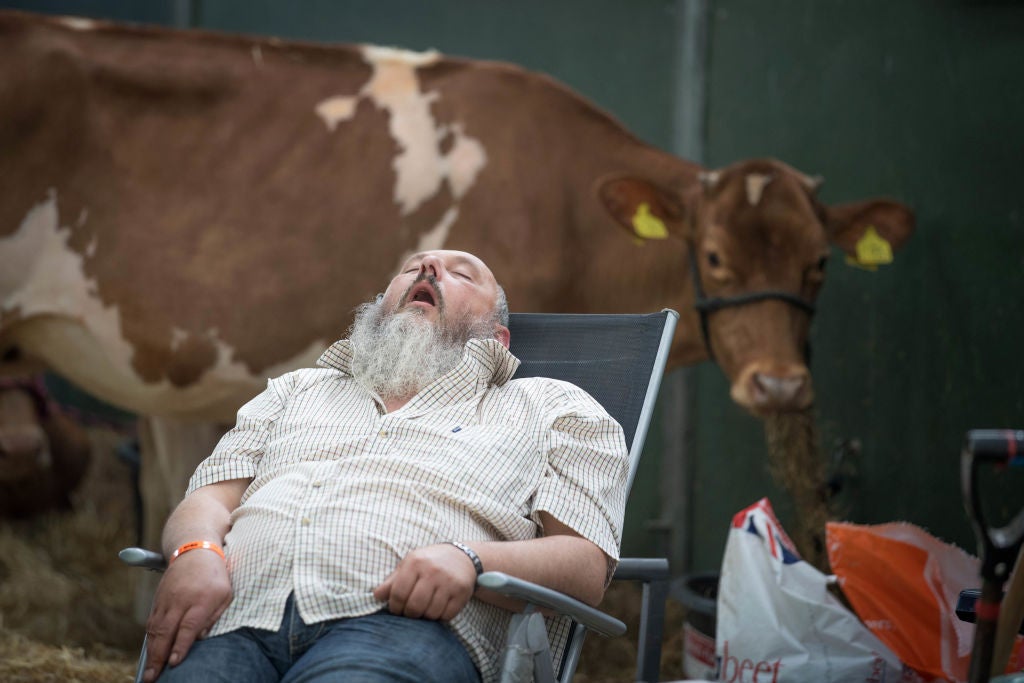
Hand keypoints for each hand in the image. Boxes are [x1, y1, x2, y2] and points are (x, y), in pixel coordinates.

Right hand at [143, 550, 231, 681]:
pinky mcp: (158, 599)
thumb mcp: (226, 594)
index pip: (188, 626)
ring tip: (149, 671)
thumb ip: (215, 617)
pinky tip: (150, 653)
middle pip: (166, 631)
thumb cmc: (215, 576)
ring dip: (151, 652)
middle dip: (159, 656)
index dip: (180, 645)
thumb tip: (201, 638)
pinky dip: (149, 639)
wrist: (194, 550)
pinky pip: (151, 622)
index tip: (175, 662)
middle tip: (153, 677)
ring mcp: (166, 599)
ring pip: (155, 629)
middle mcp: (181, 599)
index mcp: (202, 599)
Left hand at [373, 543, 476, 620]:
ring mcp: (449, 582)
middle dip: (409, 615)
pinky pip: (446, 615)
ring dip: (425, 616)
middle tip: (410, 612)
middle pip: (414, 607)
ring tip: (424, 609)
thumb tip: (376, 596)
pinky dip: (440, 617)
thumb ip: (392, 580)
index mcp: (415, 562)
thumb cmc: (430, 562)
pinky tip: (438, 608)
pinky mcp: (462, 592)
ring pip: (431, 613)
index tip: (396, 609)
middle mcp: (433, 571)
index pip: (398, 594)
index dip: (394, 607)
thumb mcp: (410, 564)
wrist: (463, 556)